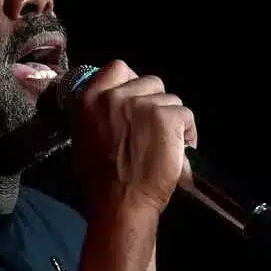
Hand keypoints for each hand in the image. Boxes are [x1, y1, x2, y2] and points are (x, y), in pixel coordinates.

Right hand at [72, 60, 196, 216]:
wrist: (120, 202)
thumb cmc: (99, 182)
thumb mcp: (83, 140)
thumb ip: (96, 117)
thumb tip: (109, 112)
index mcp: (91, 100)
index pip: (117, 68)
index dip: (132, 82)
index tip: (138, 101)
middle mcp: (116, 96)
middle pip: (150, 82)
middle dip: (155, 104)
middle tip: (154, 130)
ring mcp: (142, 104)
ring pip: (171, 100)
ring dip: (172, 121)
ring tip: (168, 145)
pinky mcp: (166, 116)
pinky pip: (185, 115)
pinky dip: (187, 134)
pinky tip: (180, 152)